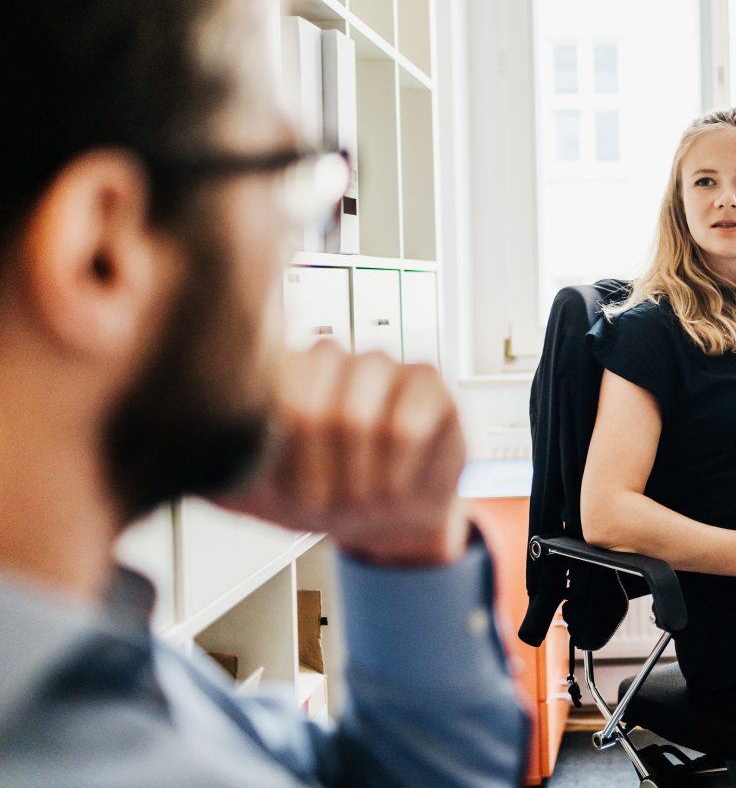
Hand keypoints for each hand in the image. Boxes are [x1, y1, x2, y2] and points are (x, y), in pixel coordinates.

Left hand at [218, 341, 468, 567]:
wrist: (388, 520)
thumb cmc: (319, 496)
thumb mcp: (248, 490)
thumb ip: (206, 465)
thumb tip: (168, 454)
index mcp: (278, 373)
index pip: (263, 398)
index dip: (279, 461)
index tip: (287, 496)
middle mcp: (327, 357)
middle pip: (310, 408)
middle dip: (319, 475)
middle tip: (326, 502)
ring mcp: (379, 364)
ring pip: (358, 417)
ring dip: (358, 477)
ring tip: (361, 497)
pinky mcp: (427, 381)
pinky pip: (406, 425)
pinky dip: (396, 471)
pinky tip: (394, 483)